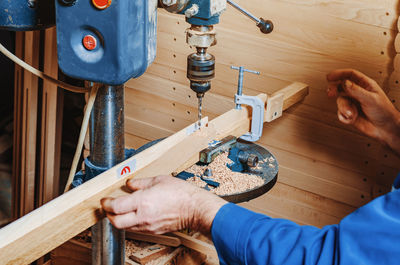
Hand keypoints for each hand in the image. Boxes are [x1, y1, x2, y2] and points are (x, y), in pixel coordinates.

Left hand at [101, 175, 226, 234]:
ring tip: (120, 210)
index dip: (106, 203)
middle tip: (108, 207)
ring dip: (119, 219)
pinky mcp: (153, 231)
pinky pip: (136, 229)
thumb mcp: (159, 180)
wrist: (194, 209)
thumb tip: (129, 184)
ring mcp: (148, 226)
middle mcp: (143, 216)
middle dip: (108, 214)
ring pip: (124, 227)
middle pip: (115, 222)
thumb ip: (140, 182)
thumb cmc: (181, 193)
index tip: (105, 200)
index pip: (116, 207)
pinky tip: (133, 214)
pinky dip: (130, 223)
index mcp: (143, 202)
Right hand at [327, 69, 399, 153]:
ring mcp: (352, 103)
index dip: (339, 74)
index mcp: (365, 85)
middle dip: (335, 90)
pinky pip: (340, 113)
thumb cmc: (384, 112)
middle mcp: (357, 93)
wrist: (384, 129)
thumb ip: (356, 90)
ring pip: (340, 101)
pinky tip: (351, 118)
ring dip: (344, 108)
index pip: (350, 75)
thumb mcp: (370, 99)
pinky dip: (344, 116)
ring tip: (351, 113)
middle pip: (341, 87)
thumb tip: (344, 82)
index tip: (330, 77)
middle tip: (330, 93)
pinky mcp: (349, 113)